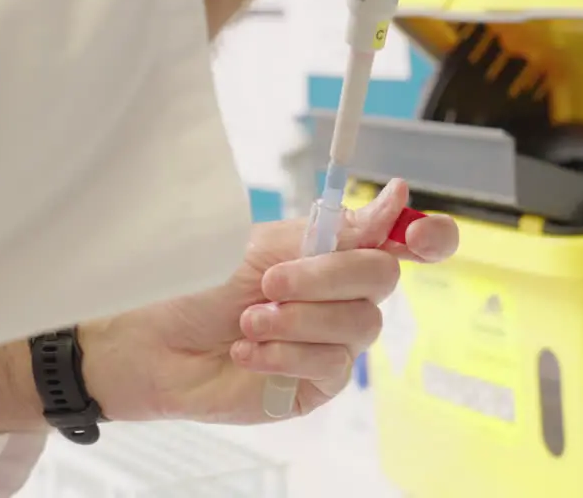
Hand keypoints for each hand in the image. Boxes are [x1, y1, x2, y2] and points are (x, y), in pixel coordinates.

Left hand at [80, 179, 457, 422]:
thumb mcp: (267, 244)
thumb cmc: (200, 285)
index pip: (407, 242)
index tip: (418, 234)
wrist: (153, 342)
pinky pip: (332, 365)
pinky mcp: (317, 383)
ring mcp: (334, 341)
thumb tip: (397, 199)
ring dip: (297, 318)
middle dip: (326, 277)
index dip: (430, 236)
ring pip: (359, 324)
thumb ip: (337, 231)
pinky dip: (285, 352)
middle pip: (384, 279)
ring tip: (249, 320)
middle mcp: (343, 296)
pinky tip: (248, 352)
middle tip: (270, 281)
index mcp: (336, 252)